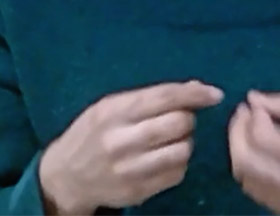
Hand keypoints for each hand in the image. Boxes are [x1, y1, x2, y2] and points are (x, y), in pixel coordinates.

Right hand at [38, 80, 223, 214]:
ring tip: (173, 141)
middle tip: (180, 120)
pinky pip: (176, 175)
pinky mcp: (137, 191)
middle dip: (188, 119)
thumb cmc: (91, 134)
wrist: (64, 176)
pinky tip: (165, 159)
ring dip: (186, 143)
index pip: (164, 97)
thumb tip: (194, 88)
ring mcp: (129, 169)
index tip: (215, 94)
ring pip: (181, 151)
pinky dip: (178, 164)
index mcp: (113, 112)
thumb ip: (148, 98)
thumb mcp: (109, 107)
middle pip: (177, 124)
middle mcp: (120, 140)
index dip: (194, 94)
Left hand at [228, 90, 279, 215]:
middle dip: (236, 132)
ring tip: (250, 128)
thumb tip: (254, 98)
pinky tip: (259, 151)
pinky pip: (253, 189)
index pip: (262, 138)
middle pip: (244, 161)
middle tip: (244, 113)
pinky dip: (249, 167)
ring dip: (240, 149)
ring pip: (244, 176)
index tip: (256, 103)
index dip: (252, 116)